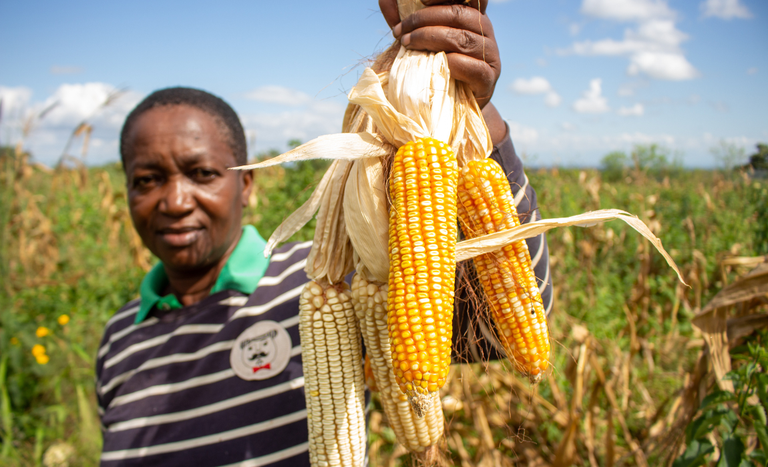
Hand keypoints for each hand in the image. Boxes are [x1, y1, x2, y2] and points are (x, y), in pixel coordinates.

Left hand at [379, 0, 500, 108]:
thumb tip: (385, 0)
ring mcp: (489, 54)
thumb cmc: (435, 64)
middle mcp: (484, 29)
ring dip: (429, 38)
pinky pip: (472, 66)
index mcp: (471, 15)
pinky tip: (434, 64)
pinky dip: (451, 63)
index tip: (420, 0)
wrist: (452, 103)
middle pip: (458, 14)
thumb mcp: (420, 37)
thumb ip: (406, 18)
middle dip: (423, 20)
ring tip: (407, 44)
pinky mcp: (488, 77)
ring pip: (461, 38)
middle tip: (400, 32)